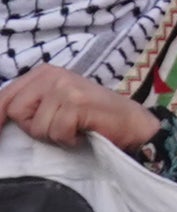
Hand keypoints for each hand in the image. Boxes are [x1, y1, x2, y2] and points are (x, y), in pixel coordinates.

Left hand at [0, 66, 159, 150]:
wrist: (129, 122)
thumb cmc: (87, 118)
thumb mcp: (52, 106)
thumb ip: (27, 106)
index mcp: (42, 72)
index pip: (4, 96)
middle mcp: (53, 74)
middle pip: (16, 110)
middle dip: (33, 127)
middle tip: (57, 127)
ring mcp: (66, 86)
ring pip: (36, 125)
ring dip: (53, 136)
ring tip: (72, 129)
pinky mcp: (77, 102)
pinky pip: (55, 132)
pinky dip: (68, 139)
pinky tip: (81, 132)